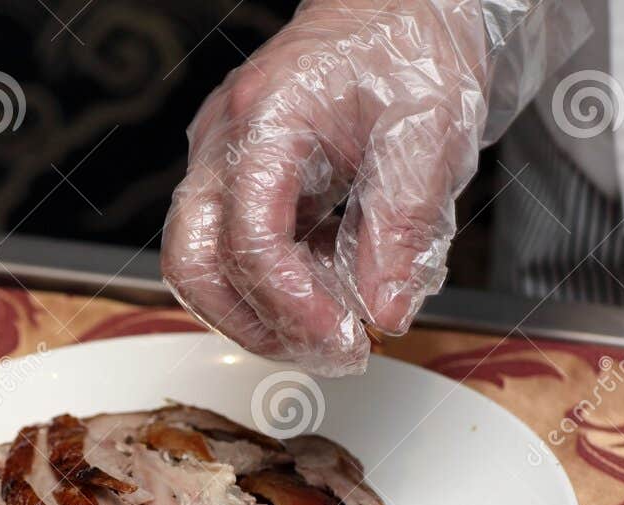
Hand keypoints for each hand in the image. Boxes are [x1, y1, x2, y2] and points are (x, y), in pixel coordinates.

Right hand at [162, 0, 493, 375]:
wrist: (400, 8)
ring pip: (200, 267)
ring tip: (332, 330)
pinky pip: (230, 252)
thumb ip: (405, 230)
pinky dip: (275, 288)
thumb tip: (384, 313)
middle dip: (256, 324)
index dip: (292, 304)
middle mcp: (225, 140)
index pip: (249, 237)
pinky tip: (329, 291)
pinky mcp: (235, 181)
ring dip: (259, 316)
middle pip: (193, 262)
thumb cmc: (410, 53)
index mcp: (267, 118)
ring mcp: (220, 161)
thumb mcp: (430, 136)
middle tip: (329, 351)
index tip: (345, 337)